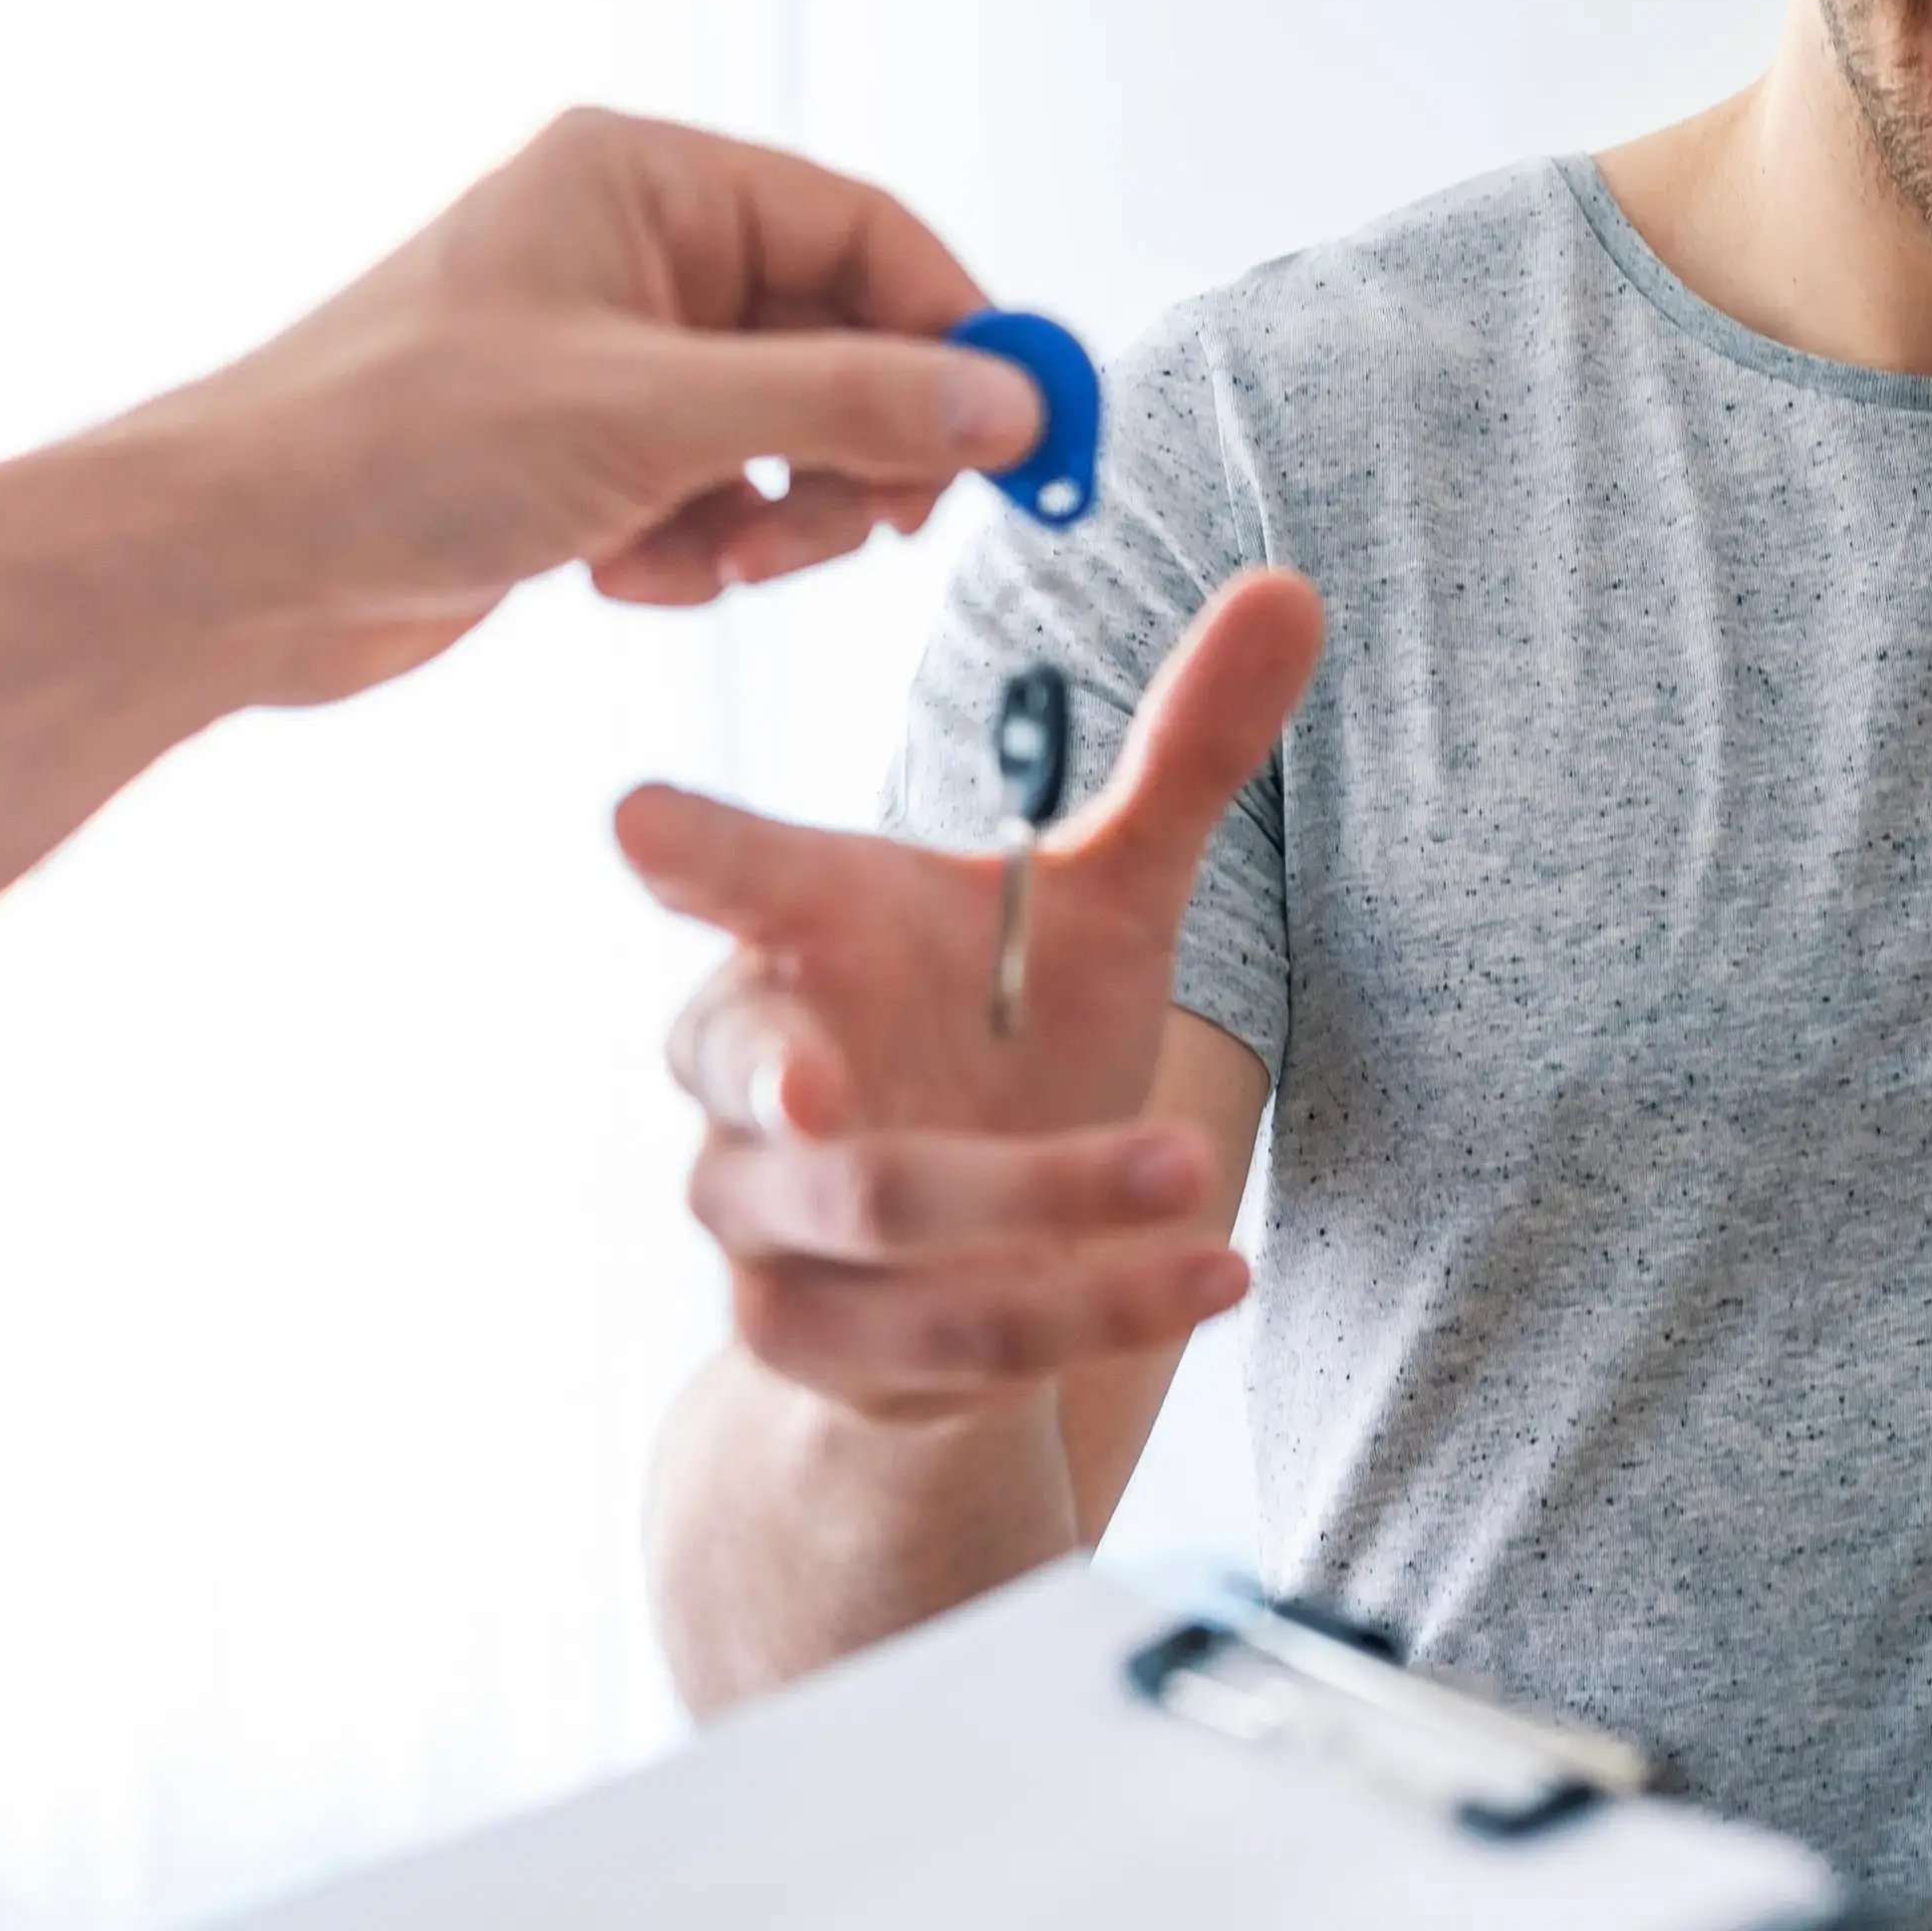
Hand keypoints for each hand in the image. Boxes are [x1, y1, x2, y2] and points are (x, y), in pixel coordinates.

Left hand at [104, 108, 1052, 707]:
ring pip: (787, 433)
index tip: (1026, 430)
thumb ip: (853, 405)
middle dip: (857, 449)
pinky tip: (621, 574)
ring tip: (707, 560)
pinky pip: (717, 496)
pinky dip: (696, 550)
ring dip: (774, 516)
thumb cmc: (390, 444)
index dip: (960, 332)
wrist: (232, 564)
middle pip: (841, 339)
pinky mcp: (584, 452)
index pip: (866, 233)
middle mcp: (632, 252)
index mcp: (645, 180)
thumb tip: (1009, 403)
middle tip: (871, 529)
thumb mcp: (659, 419)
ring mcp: (609, 356)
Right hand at [620, 571, 1326, 1419]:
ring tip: (1193, 1173)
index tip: (635, 820)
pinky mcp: (817, 1344)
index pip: (724, 878)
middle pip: (757, 1077)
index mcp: (802, 933)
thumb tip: (1296, 586)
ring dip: (1041, 1201)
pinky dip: (1093, 1310)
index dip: (682, 851)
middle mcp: (750, 1080)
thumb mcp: (1102, 903)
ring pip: (875, 1218)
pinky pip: (952, 1338)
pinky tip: (1212, 1275)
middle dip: (802, 1090)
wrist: (970, 1263)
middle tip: (827, 1087)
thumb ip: (1182, 760)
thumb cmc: (1006, 1034)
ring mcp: (766, 1223)